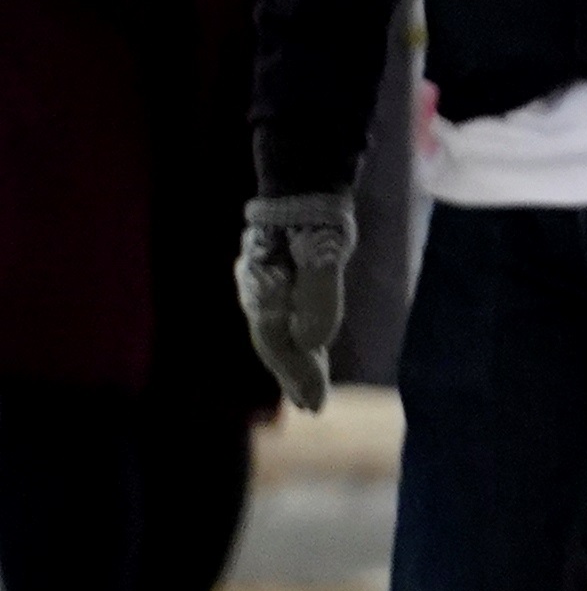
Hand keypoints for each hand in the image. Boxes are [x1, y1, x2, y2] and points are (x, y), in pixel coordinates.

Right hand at [235, 195, 353, 412]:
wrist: (302, 184)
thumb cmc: (316, 220)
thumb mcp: (324, 257)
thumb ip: (319, 297)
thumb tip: (312, 341)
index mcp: (265, 294)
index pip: (280, 347)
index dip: (298, 377)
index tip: (316, 406)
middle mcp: (258, 294)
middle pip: (276, 346)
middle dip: (295, 377)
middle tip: (314, 407)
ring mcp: (263, 286)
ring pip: (277, 334)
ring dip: (294, 362)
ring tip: (309, 390)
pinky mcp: (276, 278)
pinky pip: (283, 320)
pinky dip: (296, 340)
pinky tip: (307, 351)